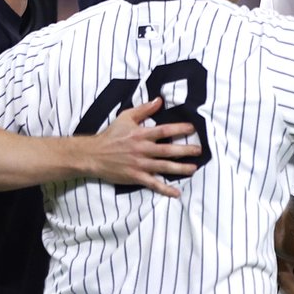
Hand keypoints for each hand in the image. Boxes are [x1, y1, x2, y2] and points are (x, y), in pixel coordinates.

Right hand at [84, 98, 202, 197]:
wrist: (93, 155)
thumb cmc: (110, 135)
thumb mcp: (125, 117)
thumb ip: (143, 109)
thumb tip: (160, 100)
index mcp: (141, 134)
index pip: (164, 130)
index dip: (179, 129)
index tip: (192, 129)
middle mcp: (142, 149)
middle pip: (168, 150)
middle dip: (185, 150)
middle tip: (199, 150)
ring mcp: (139, 164)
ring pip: (164, 167)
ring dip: (180, 168)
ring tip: (193, 168)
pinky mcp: (135, 177)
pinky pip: (153, 184)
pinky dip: (165, 189)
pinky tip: (177, 193)